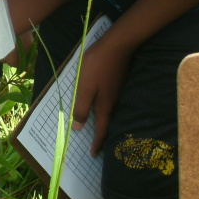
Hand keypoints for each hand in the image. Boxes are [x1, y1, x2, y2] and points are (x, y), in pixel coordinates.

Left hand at [72, 35, 134, 155]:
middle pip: (108, 123)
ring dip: (105, 123)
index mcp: (105, 105)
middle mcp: (114, 102)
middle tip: (97, 146)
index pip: (102, 130)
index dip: (97, 143)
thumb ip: (82, 107)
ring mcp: (118, 91)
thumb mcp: (85, 87)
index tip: (93, 154)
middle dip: (103, 136)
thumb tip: (79, 127)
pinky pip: (112, 102)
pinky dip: (107, 109)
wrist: (118, 44)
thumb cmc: (98, 65)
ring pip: (111, 112)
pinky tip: (104, 107)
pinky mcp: (119, 82)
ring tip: (100, 129)